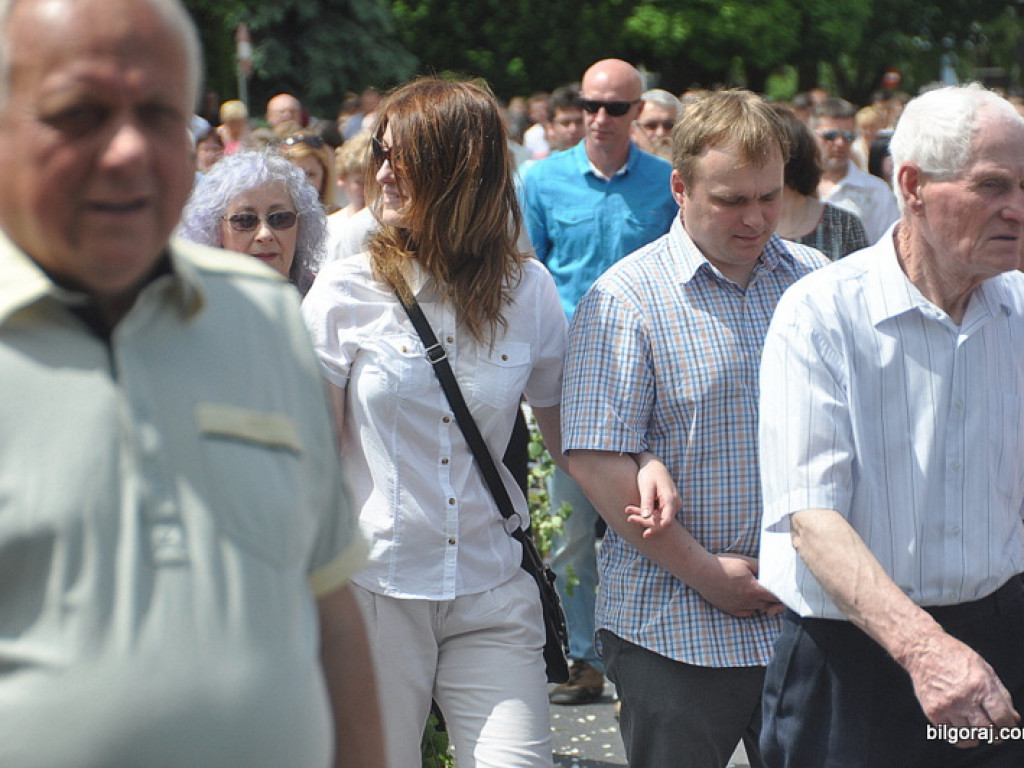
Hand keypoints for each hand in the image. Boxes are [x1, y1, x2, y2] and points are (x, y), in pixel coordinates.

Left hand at [629, 453, 681, 536]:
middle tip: (629, 518)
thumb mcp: (646, 487)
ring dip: (644, 517)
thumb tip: (645, 517)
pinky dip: (646, 513)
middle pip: (662, 521)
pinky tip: (632, 510)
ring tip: (628, 511)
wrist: (653, 465)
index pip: (667, 521)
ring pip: (659, 518)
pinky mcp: (668, 505)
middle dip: (645, 521)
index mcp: (671, 499)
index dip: (657, 529)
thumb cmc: (649, 474)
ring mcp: (673, 505)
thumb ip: (646, 502)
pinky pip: (658, 513)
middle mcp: (675, 503)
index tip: (646, 534)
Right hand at [690, 554, 784, 617]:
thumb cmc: (723, 564)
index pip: (778, 596)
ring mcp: (739, 607)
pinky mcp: (730, 609)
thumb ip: (762, 567)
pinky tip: (749, 598)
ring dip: (764, 603)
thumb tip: (774, 570)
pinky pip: (747, 612)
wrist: (701, 572)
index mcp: (755, 589)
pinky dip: (751, 607)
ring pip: (759, 609)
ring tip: (763, 593)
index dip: (786, 595)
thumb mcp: (745, 561)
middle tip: (779, 591)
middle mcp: (749, 602)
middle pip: (770, 604)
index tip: (791, 592)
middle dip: (777, 599)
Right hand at [903, 631, 1019, 747]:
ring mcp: (947, 705)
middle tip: (995, 733)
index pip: (1001, 717)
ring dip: (977, 735)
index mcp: (980, 685)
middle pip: (987, 730)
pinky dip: (961, 737)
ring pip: (970, 735)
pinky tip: (964, 731)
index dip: (1009, 727)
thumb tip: (1013, 719)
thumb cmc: (955, 656)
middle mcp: (964, 697)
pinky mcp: (933, 711)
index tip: (1008, 729)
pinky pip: (951, 735)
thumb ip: (1001, 695)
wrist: (923, 650)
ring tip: (977, 728)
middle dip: (996, 735)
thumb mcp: (984, 669)